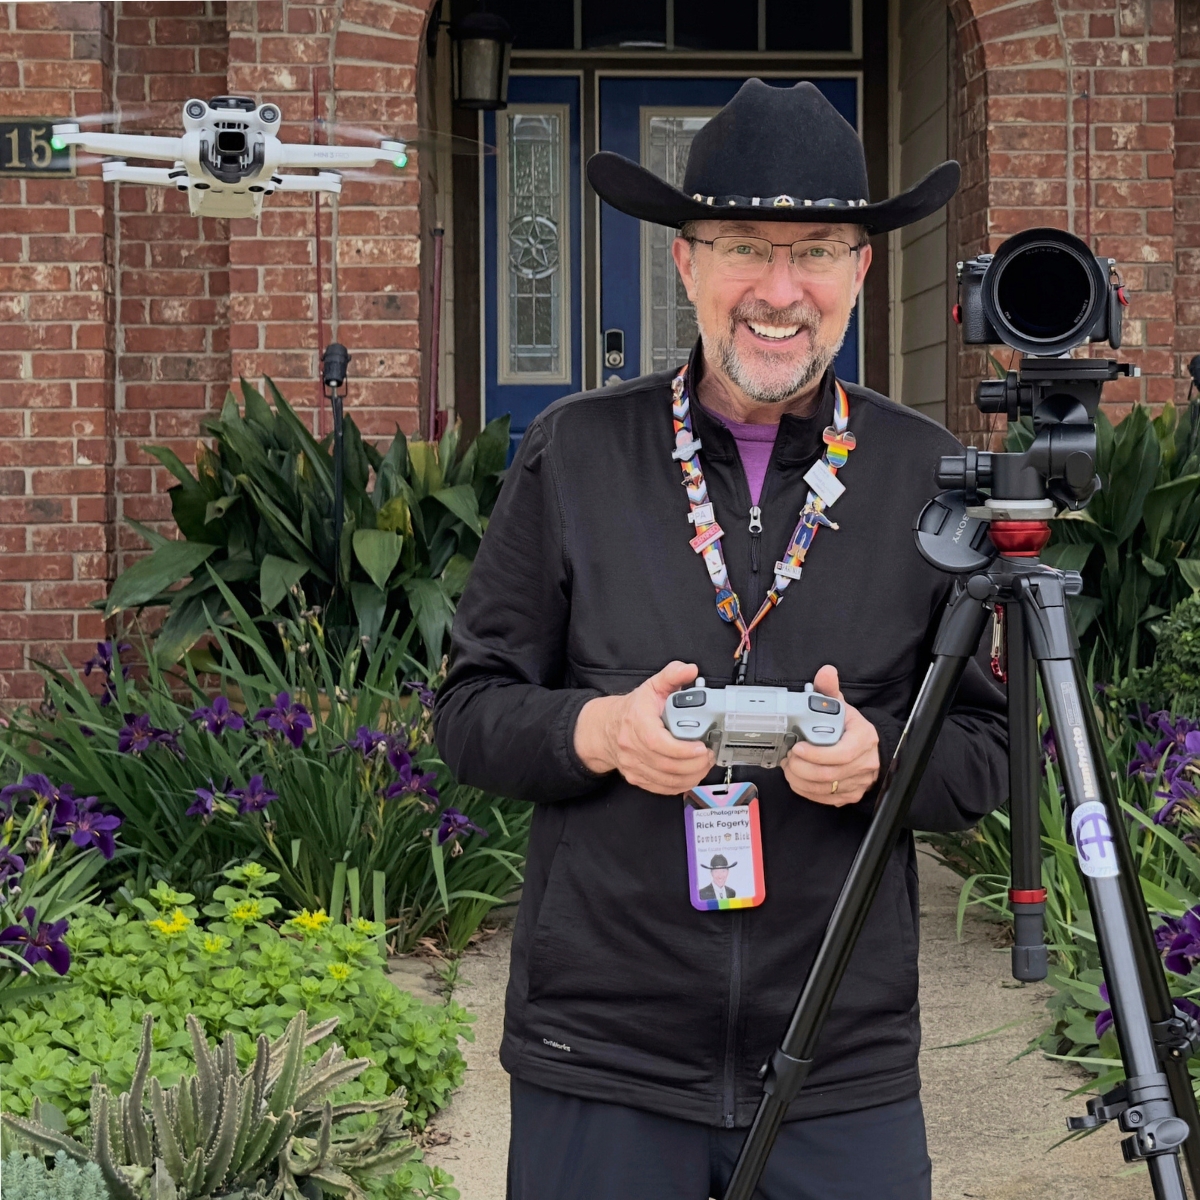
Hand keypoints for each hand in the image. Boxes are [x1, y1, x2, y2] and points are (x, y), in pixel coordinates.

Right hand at [574, 661, 715, 794]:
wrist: (606, 729)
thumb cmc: (632, 710)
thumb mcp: (651, 686)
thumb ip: (672, 675)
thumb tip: (690, 669)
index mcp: (637, 722)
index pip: (658, 742)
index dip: (682, 749)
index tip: (701, 747)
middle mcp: (632, 747)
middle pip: (666, 765)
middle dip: (694, 764)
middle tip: (709, 755)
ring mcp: (633, 765)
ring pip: (666, 780)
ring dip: (691, 776)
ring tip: (704, 764)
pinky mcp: (636, 778)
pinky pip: (662, 788)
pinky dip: (680, 785)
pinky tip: (691, 775)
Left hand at [783, 665, 879, 806]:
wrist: (870, 749)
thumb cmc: (852, 728)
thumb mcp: (842, 707)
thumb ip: (830, 691)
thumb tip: (826, 672)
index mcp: (863, 739)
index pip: (842, 753)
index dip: (816, 755)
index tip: (797, 748)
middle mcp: (864, 763)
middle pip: (829, 774)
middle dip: (801, 768)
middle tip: (788, 759)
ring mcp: (858, 782)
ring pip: (824, 788)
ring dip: (800, 779)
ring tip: (789, 767)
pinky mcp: (849, 795)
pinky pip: (824, 798)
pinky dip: (806, 790)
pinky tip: (797, 778)